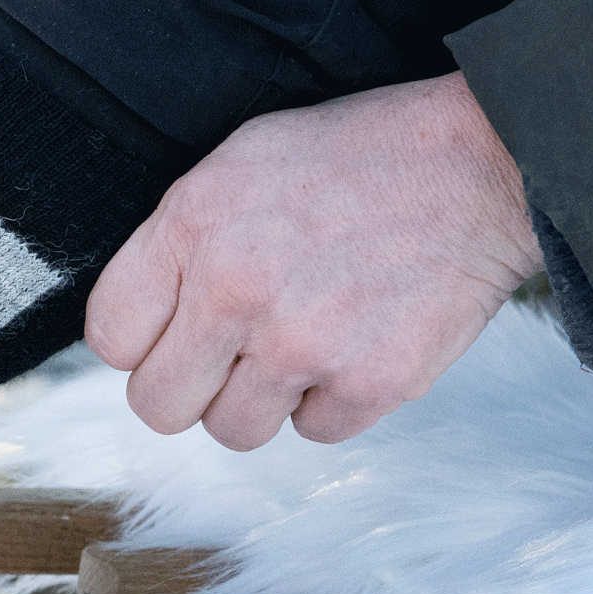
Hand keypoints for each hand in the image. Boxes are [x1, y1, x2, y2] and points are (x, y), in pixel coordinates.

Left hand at [84, 72, 543, 449]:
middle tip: (226, 357)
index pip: (111, 338)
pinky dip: (330, 400)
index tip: (171, 332)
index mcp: (190, 227)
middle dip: (186, 388)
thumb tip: (135, 323)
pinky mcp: (369, 382)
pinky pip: (313, 432)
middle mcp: (235, 290)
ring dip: (258, 400)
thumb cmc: (354, 161)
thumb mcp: (236, 166)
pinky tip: (352, 344)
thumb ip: (176, 243)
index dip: (140, 341)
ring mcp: (302, 343)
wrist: (481, 163)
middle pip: (157, 405)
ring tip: (296, 344)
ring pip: (232, 431)